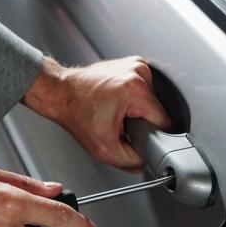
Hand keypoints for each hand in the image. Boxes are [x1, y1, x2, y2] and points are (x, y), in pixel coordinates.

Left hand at [23, 56, 171, 172]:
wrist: (61, 93)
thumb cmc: (76, 113)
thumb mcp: (104, 150)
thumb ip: (131, 162)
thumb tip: (145, 161)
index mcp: (135, 90)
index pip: (164, 121)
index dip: (152, 135)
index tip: (137, 137)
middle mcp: (138, 72)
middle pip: (157, 111)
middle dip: (142, 122)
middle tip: (120, 124)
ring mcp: (136, 65)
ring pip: (152, 101)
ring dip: (138, 110)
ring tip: (117, 112)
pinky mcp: (132, 64)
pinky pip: (144, 90)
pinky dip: (134, 99)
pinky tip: (118, 102)